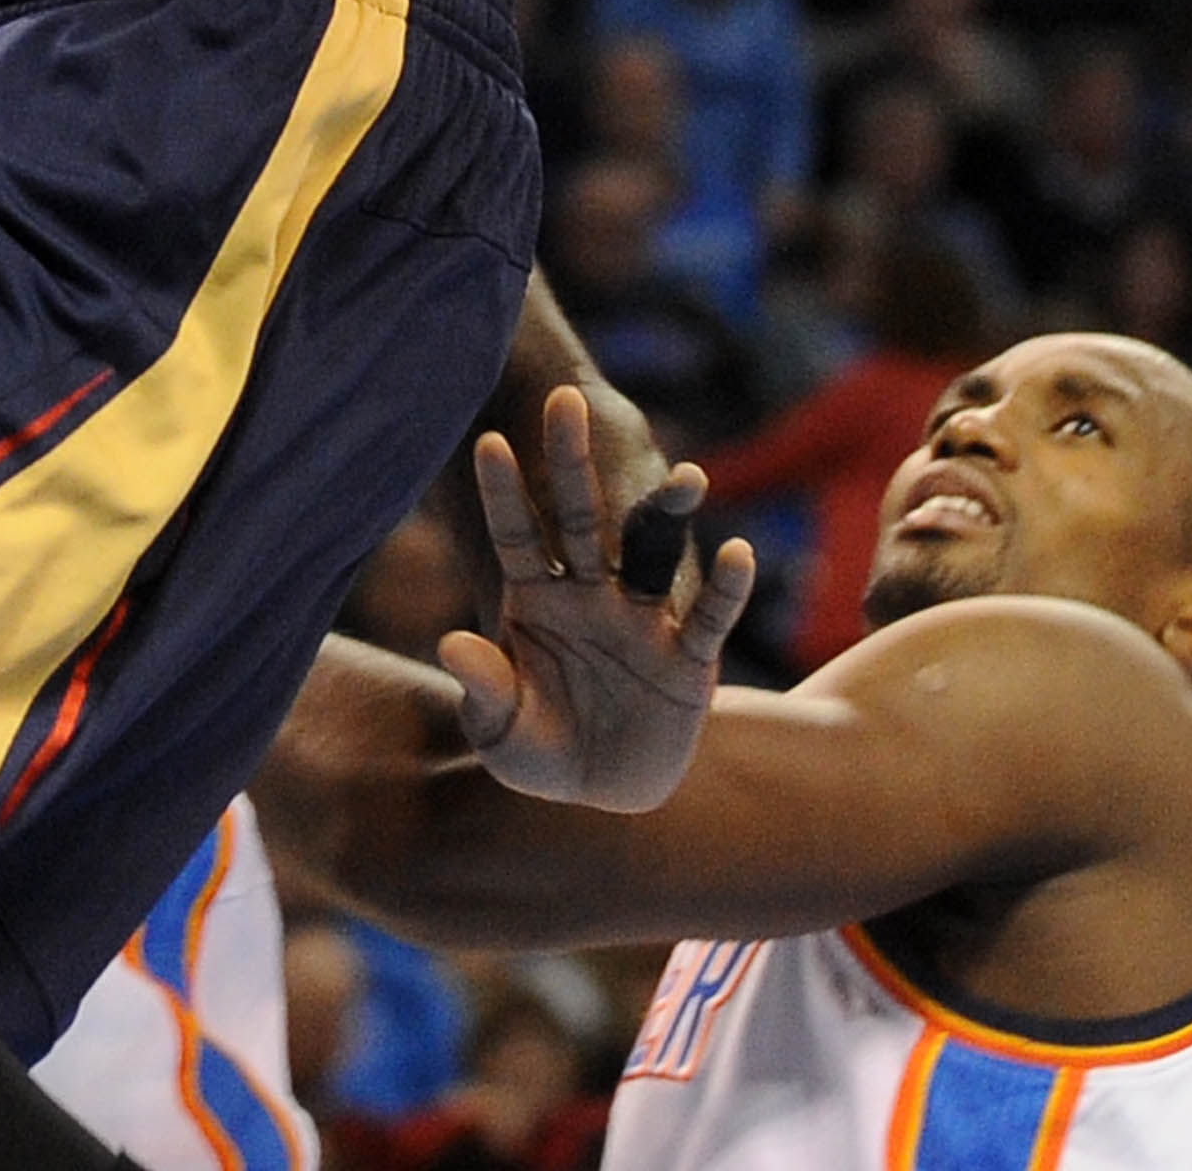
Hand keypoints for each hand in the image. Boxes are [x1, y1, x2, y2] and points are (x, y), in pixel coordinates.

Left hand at [439, 381, 753, 808]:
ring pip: (653, 551)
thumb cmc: (540, 750)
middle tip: (565, 398)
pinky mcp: (687, 659)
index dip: (503, 491)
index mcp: (536, 597)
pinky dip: (725, 590)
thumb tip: (451, 644)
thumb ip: (485, 688)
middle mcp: (590, 591)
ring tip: (687, 473)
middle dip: (571, 461)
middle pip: (581, 516)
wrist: (605, 793)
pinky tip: (741, 555)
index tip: (489, 441)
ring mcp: (641, 618)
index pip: (515, 534)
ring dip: (669, 511)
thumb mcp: (503, 731)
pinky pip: (707, 618)